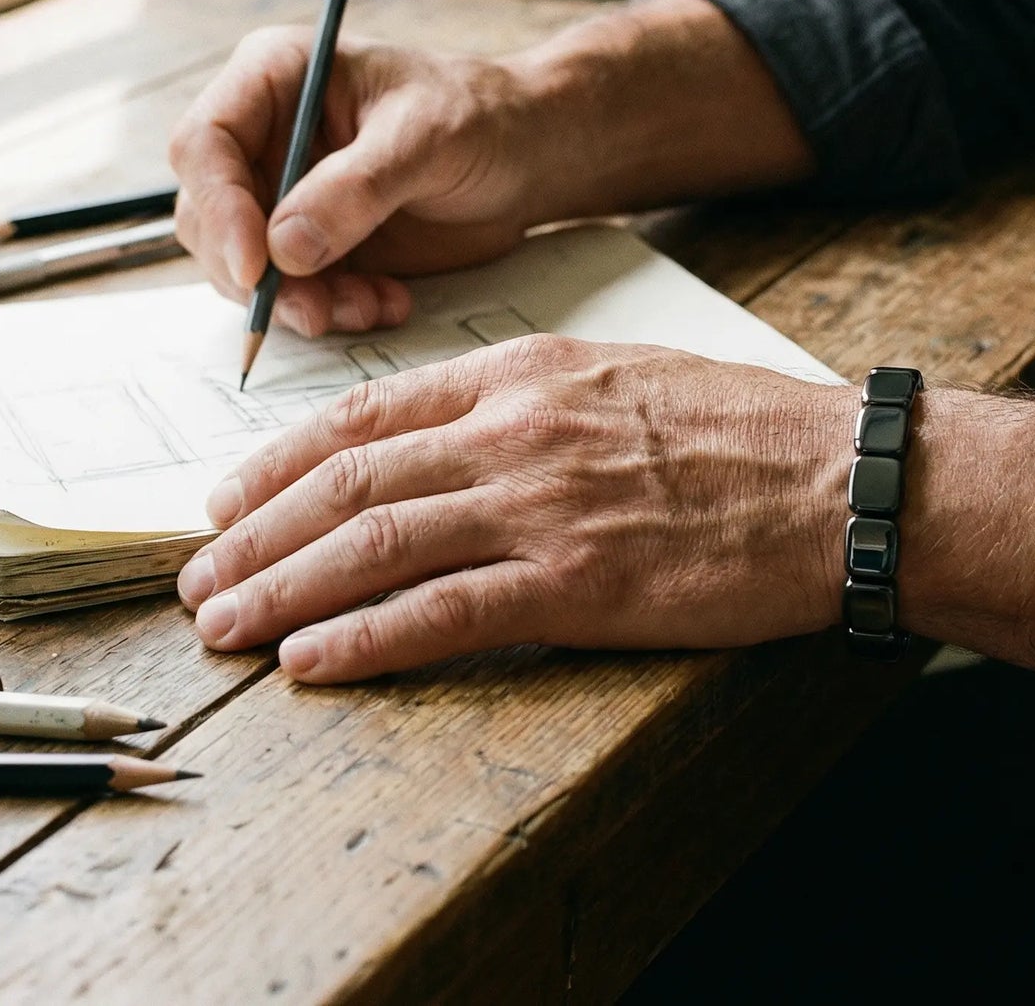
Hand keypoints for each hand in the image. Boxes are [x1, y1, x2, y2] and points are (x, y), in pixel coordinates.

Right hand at [169, 28, 545, 337]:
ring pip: (242, 266)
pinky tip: (384, 304)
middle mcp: (265, 135)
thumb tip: (283, 248)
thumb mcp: (426, 138)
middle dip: (255, 275)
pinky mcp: (312, 243)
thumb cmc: (480, 117)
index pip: (204, 142)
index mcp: (276, 77)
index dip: (219, 207)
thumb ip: (356, 188)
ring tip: (368, 306)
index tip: (256, 268)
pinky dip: (329, 310)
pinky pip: (291, 292)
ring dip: (297, 301)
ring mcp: (284, 193)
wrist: (526, 156)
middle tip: (316, 309)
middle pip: (208, 215)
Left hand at [176, 335, 851, 681]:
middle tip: (197, 576)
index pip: (370, 412)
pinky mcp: (578, 585)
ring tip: (224, 625)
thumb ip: (530, 398)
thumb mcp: (621, 374)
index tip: (229, 496)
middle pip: (349, 482)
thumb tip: (451, 436)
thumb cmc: (742, 427)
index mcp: (525, 375)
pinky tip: (313, 660)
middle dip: (254, 533)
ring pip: (375, 545)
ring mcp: (543, 507)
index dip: (281, 458)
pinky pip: (444, 615)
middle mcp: (516, 433)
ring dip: (282, 588)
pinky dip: (364, 640)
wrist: (837, 477)